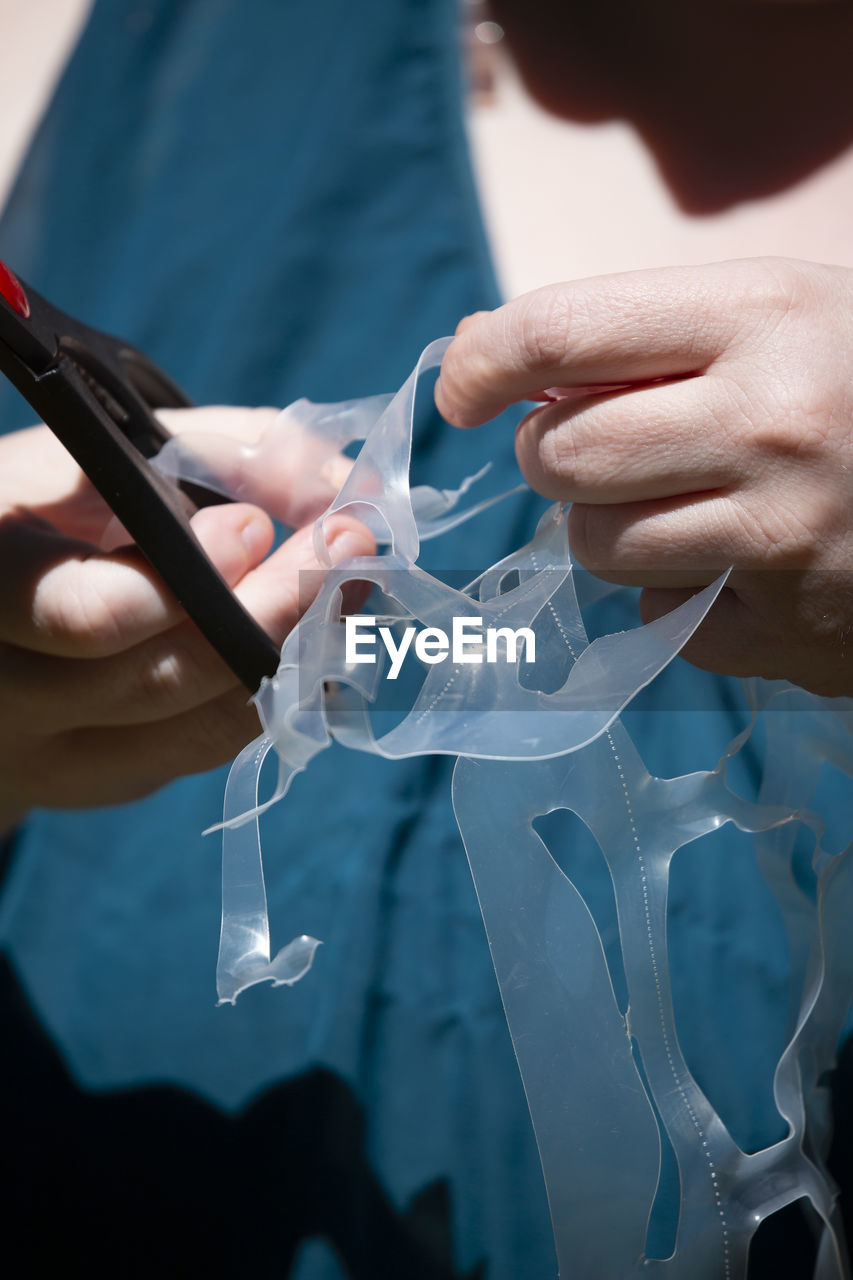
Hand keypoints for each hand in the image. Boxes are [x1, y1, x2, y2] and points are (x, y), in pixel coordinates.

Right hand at [0, 409, 373, 830]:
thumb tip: (346, 482)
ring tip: (355, 585)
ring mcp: (55, 751)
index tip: (253, 528)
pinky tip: (327, 641)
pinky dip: (279, 693)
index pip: (82, 615)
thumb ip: (223, 454)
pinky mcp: (105, 779)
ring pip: (200, 724)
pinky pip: (211, 747)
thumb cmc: (57, 508)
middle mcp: (13, 689)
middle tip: (350, 548)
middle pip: (160, 677)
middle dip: (276, 610)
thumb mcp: (111, 457)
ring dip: (299, 654)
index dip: (182, 582)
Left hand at [436, 257, 852, 696]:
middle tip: (594, 450)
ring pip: (593, 545)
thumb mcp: (782, 315)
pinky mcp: (789, 628)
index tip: (461, 386)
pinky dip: (668, 593)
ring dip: (604, 529)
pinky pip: (655, 614)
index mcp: (766, 314)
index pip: (561, 330)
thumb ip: (645, 332)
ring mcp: (781, 535)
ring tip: (675, 506)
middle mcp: (771, 422)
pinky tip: (733, 565)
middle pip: (560, 455)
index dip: (483, 360)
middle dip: (551, 456)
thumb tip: (484, 347)